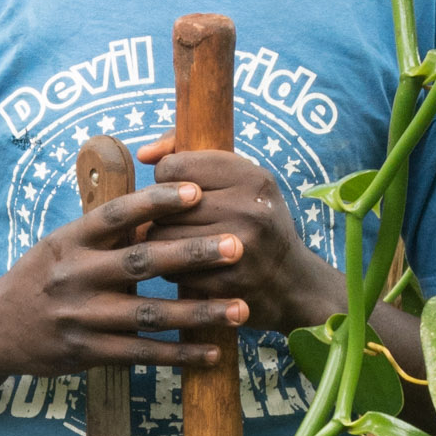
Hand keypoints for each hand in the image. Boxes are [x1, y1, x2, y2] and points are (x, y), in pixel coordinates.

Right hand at [0, 173, 257, 375]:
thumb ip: (106, 230)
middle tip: (237, 246)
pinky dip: (179, 354)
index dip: (157, 202)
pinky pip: (141, 354)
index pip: (117, 214)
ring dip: (199, 311)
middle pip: (142, 261)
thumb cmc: (42, 278)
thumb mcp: (63, 244)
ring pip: (149, 313)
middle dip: (194, 254)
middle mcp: (76, 275)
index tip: (198, 191)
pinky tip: (213, 351)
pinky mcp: (86, 352)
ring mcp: (81, 316)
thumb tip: (157, 204)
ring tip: (241, 309)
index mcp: (70, 240)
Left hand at [134, 138, 341, 335]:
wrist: (292, 280)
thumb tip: (144, 154)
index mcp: (252, 177)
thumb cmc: (254, 220)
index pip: (175, 166)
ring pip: (162, 236)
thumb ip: (190, 155)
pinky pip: (172, 269)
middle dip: (162, 212)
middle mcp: (250, 208)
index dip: (166, 178)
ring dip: (161, 241)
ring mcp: (242, 247)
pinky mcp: (230, 282)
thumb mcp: (240, 179)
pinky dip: (172, 268)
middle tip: (176, 220)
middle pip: (165, 204)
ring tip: (178, 240)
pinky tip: (187, 265)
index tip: (178, 190)